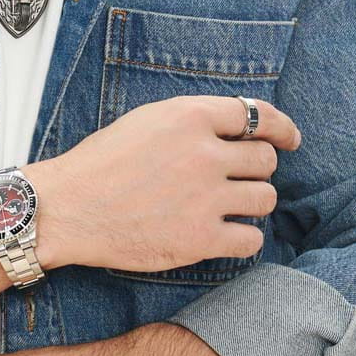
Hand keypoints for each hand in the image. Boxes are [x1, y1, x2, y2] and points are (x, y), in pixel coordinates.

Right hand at [27, 95, 300, 272]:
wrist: (66, 209)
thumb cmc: (100, 164)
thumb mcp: (146, 121)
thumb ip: (193, 121)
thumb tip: (237, 129)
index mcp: (190, 117)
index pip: (258, 116)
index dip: (281, 128)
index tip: (289, 139)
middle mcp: (204, 154)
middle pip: (265, 161)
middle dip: (255, 170)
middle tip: (234, 180)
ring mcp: (205, 198)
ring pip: (265, 199)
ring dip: (251, 203)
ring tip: (225, 207)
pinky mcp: (200, 239)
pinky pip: (251, 239)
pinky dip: (243, 238)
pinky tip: (224, 234)